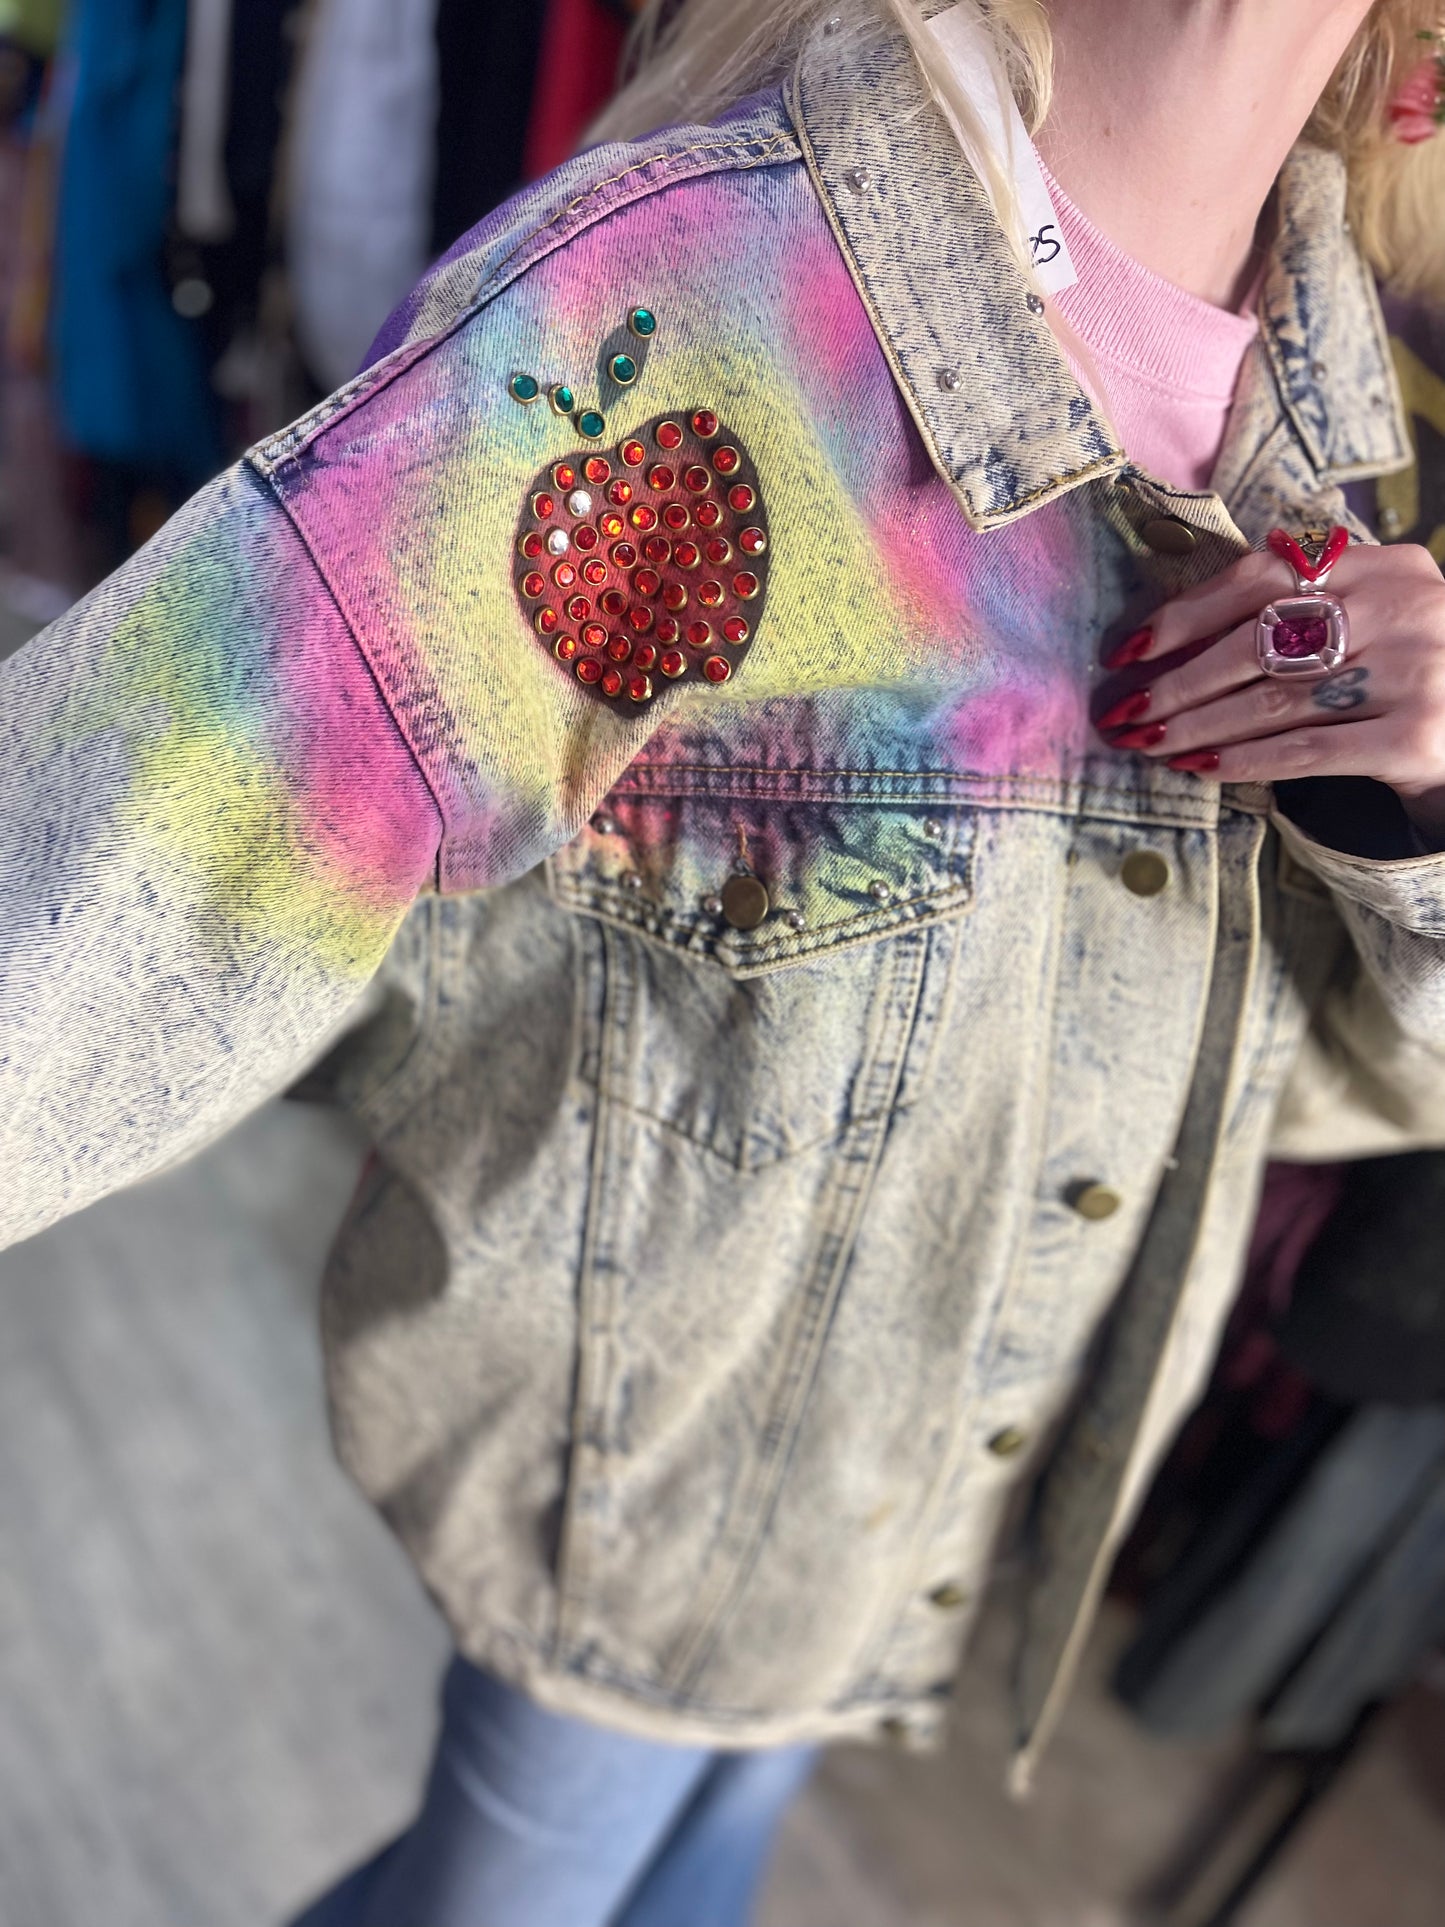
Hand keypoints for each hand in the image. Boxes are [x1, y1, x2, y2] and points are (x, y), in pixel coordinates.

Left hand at [1095, 542, 1444, 845]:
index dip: (1186, 613)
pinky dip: (1244, 762)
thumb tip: (1174, 632)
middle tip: (1123, 712)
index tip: (1129, 651)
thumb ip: (1303, 607)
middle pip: (1258, 642)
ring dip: (1197, 727)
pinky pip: (1307, 750)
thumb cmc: (1409, 678)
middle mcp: (1406, 607)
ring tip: (1148, 744)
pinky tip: (1200, 769)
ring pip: (1274, 701)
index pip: (1263, 575)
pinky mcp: (1416, 736)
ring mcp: (1416, 672)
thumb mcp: (1375, 620)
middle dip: (1178, 682)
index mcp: (1388, 564)